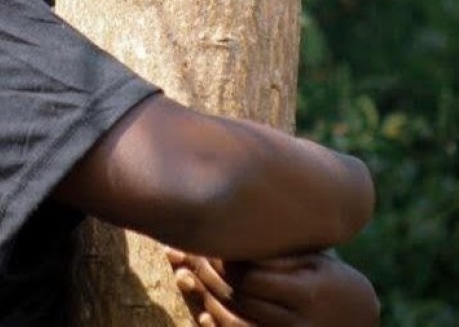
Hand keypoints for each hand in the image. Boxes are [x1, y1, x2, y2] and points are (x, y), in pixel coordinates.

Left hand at [168, 248, 380, 326]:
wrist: (360, 317)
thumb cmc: (329, 276)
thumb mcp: (311, 259)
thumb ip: (277, 251)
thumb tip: (232, 230)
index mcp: (306, 292)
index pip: (249, 275)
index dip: (222, 259)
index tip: (204, 242)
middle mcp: (298, 321)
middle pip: (239, 297)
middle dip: (208, 276)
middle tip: (186, 256)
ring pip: (236, 321)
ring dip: (208, 300)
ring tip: (189, 278)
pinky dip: (221, 326)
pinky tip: (204, 313)